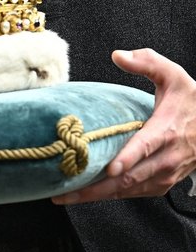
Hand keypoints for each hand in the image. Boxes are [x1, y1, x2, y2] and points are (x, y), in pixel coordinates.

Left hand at [52, 48, 195, 203]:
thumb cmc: (189, 100)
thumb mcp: (172, 74)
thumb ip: (146, 62)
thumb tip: (118, 55)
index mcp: (166, 130)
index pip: (146, 146)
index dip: (128, 158)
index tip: (109, 167)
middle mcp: (166, 157)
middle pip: (130, 176)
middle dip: (97, 185)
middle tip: (67, 189)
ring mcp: (164, 174)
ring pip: (128, 189)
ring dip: (98, 194)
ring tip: (68, 195)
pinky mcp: (161, 183)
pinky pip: (133, 193)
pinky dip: (110, 195)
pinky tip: (88, 194)